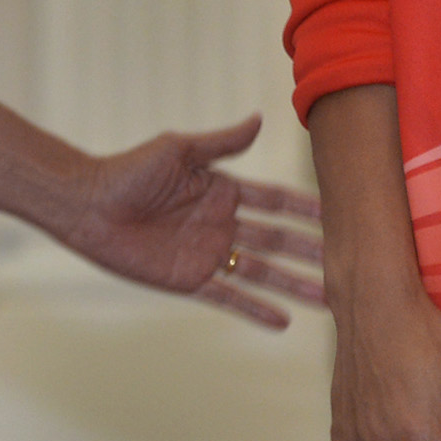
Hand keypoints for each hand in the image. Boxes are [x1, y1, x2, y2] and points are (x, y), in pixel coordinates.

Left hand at [63, 115, 325, 328]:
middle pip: (279, 240)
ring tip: (328, 300)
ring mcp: (209, 254)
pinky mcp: (190, 280)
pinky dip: (255, 310)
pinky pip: (229, 297)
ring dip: (293, 285)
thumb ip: (222, 144)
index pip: (278, 201)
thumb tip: (260, 119)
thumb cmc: (129, 171)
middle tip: (351, 262)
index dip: (309, 208)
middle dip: (313, 251)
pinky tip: (283, 322)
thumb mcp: (178, 150)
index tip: (345, 211)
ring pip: (262, 272)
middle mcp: (223, 224)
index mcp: (225, 190)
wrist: (88, 206)